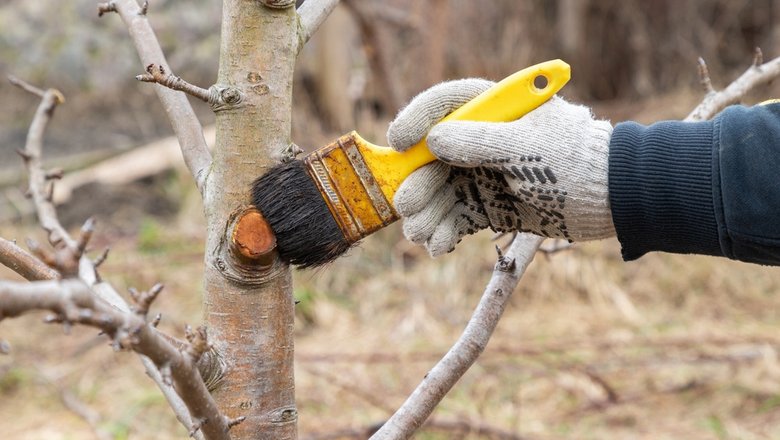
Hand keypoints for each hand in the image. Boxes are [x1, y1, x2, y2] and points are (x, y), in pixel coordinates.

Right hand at [387, 79, 615, 255]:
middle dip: (419, 183)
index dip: (417, 119)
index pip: (446, 104)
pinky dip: (445, 231)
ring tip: (420, 235)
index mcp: (495, 110)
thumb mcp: (527, 148)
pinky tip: (438, 245)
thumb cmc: (575, 161)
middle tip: (407, 207)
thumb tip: (433, 141)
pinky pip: (458, 217)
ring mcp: (486, 174)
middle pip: (435, 157)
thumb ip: (479, 142)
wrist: (613, 200)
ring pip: (442, 192)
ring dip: (427, 213)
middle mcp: (484, 140)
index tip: (397, 142)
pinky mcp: (492, 206)